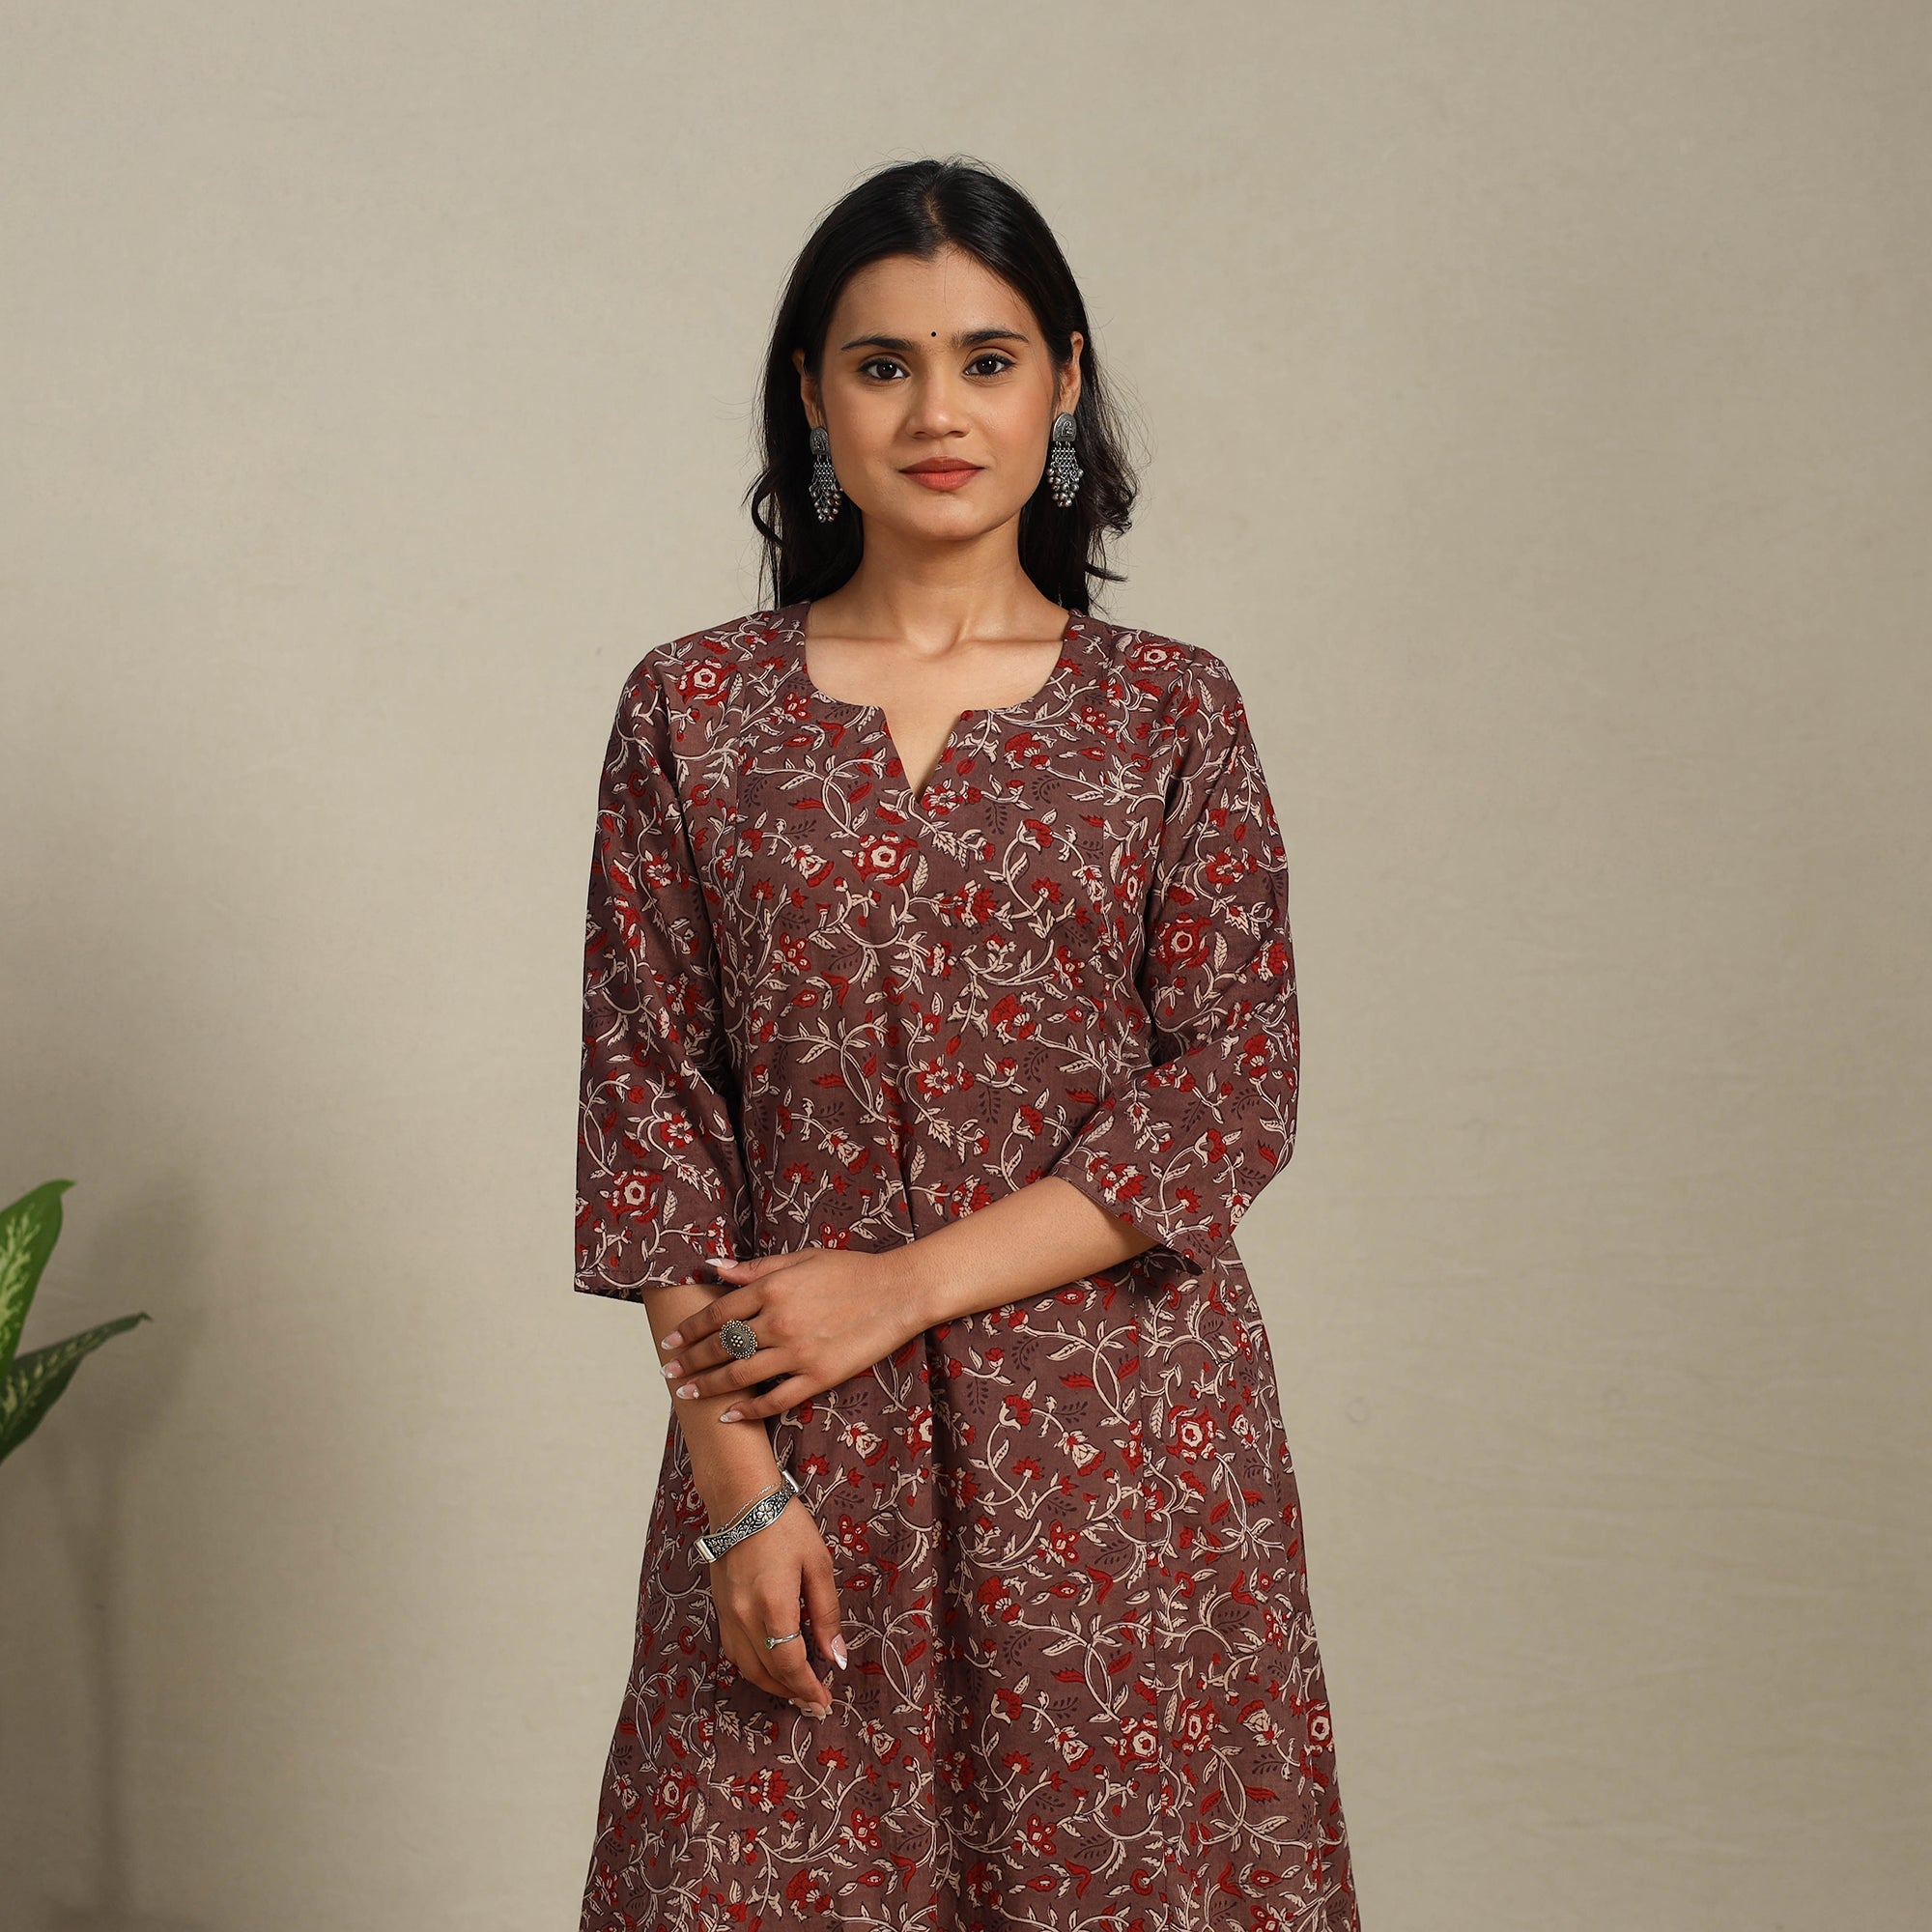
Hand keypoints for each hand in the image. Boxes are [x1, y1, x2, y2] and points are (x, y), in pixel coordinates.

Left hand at [658, 1247, 926, 1423]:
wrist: (898, 1292)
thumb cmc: (851, 1270)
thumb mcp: (802, 1258)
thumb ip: (756, 1267)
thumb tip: (715, 1268)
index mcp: (772, 1288)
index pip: (717, 1313)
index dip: (689, 1329)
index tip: (669, 1342)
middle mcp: (778, 1321)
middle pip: (721, 1346)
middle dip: (689, 1361)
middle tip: (669, 1372)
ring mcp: (797, 1352)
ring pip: (739, 1376)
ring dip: (707, 1387)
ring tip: (686, 1394)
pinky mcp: (818, 1377)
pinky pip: (775, 1400)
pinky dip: (748, 1411)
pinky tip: (729, 1415)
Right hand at [708, 1493, 846, 1717]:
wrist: (741, 1500)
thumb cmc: (785, 1525)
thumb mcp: (818, 1565)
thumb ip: (826, 1614)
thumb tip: (836, 1655)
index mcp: (773, 1607)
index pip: (791, 1665)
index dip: (808, 1688)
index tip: (824, 1702)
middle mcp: (745, 1618)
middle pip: (768, 1673)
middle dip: (792, 1692)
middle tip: (815, 1702)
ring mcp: (727, 1615)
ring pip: (747, 1667)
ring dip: (771, 1684)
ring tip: (796, 1689)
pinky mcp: (719, 1608)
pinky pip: (735, 1651)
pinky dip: (754, 1666)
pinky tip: (770, 1664)